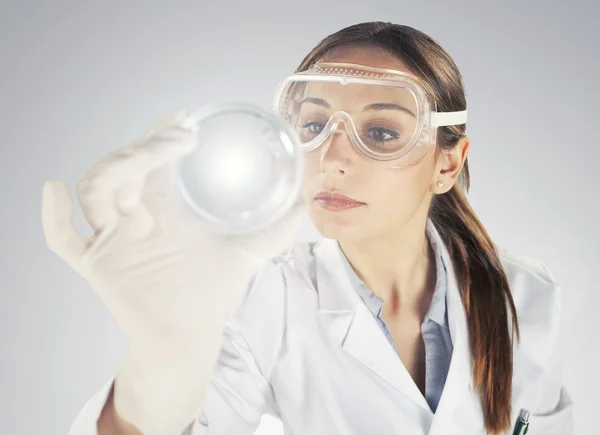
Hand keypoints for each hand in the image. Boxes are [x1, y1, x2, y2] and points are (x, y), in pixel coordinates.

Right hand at [41, 110, 305, 433]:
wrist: (192, 336)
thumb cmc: (213, 292)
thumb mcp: (251, 253)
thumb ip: (280, 228)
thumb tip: (307, 201)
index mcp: (167, 204)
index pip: (158, 157)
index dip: (164, 132)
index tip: (185, 118)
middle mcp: (137, 213)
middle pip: (126, 164)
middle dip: (148, 145)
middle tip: (180, 137)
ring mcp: (114, 237)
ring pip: (95, 189)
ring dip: (115, 166)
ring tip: (149, 157)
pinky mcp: (98, 264)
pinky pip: (62, 238)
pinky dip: (51, 215)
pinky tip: (53, 189)